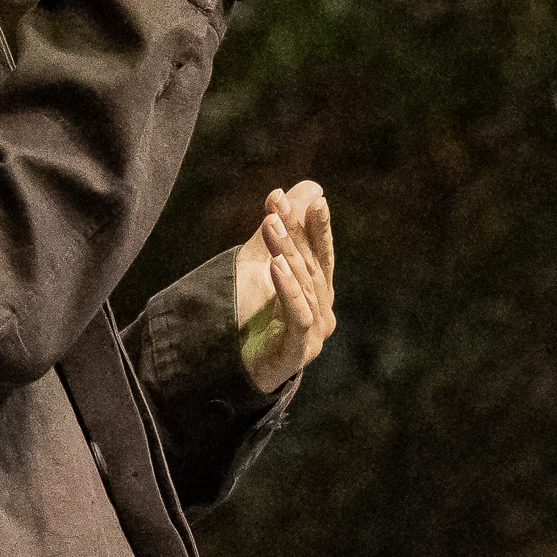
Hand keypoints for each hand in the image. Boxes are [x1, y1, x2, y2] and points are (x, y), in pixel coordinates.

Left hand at [234, 181, 336, 393]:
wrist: (234, 369)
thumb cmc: (253, 315)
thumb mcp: (264, 263)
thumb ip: (283, 229)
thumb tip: (311, 187)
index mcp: (319, 291)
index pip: (322, 253)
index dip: (318, 226)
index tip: (314, 197)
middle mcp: (323, 310)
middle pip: (311, 266)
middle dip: (295, 232)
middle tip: (277, 203)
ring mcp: (315, 333)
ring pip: (305, 287)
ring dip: (287, 253)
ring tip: (271, 225)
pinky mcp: (300, 351)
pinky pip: (298, 315)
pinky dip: (288, 288)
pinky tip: (276, 265)